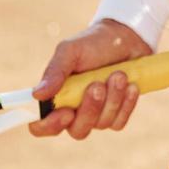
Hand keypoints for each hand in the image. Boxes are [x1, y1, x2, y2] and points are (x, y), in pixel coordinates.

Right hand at [28, 19, 151, 139]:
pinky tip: (131, 86)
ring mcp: (97, 115)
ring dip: (112, 99)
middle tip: (98, 84)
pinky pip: (119, 122)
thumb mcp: (71, 50)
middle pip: (77, 131)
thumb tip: (37, 95)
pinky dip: (126, 104)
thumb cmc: (93, 43)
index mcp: (56, 97)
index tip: (66, 112)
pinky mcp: (117, 114)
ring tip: (119, 74)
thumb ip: (55, 71)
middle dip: (90, 109)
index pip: (41, 126)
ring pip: (102, 124)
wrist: (126, 38)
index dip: (50, 126)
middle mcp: (74, 111)